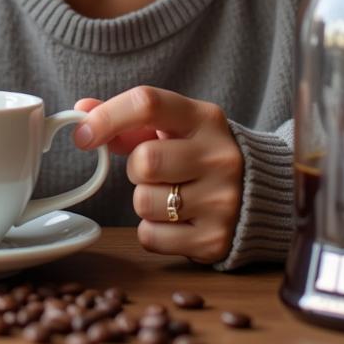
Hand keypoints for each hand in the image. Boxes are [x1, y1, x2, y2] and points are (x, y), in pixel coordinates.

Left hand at [74, 86, 243, 263]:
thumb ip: (130, 120)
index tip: (83, 135)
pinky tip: (177, 219)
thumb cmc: (201, 152)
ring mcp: (222, 200)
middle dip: (136, 169)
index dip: (107, 116)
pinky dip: (153, 230)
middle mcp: (219, 156)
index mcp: (205, 118)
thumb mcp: (176, 127)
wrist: (261, 193)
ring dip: (144, 200)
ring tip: (171, 194)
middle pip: (144, 160)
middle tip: (154, 171)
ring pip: (143, 202)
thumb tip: (82, 108)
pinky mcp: (215, 240)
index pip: (147, 103)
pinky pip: (151, 236)